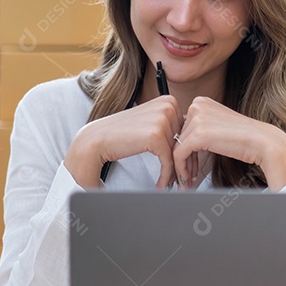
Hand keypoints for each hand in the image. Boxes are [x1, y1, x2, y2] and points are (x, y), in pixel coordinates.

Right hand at [64, 96, 182, 189]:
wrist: (96, 140)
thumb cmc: (121, 134)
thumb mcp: (149, 121)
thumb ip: (169, 125)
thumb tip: (189, 140)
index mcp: (168, 100)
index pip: (186, 130)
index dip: (187, 150)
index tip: (187, 166)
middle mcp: (167, 106)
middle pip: (184, 141)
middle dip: (184, 163)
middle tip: (184, 179)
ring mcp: (162, 120)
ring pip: (177, 153)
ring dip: (175, 172)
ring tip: (173, 184)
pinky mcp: (156, 136)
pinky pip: (168, 161)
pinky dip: (166, 176)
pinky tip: (161, 184)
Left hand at [172, 97, 285, 189]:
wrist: (262, 142)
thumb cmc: (244, 138)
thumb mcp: (218, 126)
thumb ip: (202, 129)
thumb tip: (183, 142)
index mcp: (201, 101)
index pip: (183, 127)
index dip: (185, 148)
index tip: (188, 164)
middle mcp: (197, 105)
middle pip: (179, 137)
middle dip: (184, 159)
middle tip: (188, 176)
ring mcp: (197, 118)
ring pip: (177, 147)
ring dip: (183, 167)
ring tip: (188, 180)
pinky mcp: (197, 134)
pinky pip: (179, 155)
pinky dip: (181, 169)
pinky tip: (188, 180)